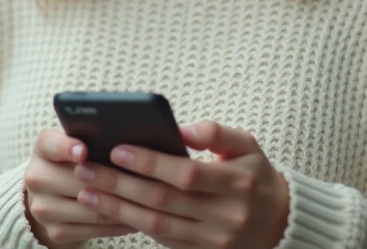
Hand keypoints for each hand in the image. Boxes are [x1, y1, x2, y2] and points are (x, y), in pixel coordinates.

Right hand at [24, 129, 138, 246]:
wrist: (51, 194)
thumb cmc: (73, 161)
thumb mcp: (75, 143)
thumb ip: (91, 138)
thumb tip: (125, 141)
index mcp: (42, 148)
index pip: (53, 144)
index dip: (68, 148)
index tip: (84, 151)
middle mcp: (36, 177)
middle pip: (77, 180)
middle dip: (112, 180)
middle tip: (142, 178)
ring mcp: (43, 208)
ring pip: (90, 208)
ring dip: (121, 205)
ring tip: (145, 200)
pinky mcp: (54, 231)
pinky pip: (93, 230)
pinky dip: (116, 224)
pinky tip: (134, 217)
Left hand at [72, 120, 289, 248]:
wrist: (280, 223)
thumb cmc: (255, 175)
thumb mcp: (247, 146)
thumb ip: (217, 132)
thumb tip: (182, 129)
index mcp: (238, 183)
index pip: (186, 174)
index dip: (150, 163)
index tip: (117, 148)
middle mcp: (226, 215)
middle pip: (163, 201)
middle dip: (120, 184)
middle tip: (86, 169)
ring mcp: (214, 240)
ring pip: (157, 225)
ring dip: (117, 208)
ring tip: (86, 191)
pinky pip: (162, 240)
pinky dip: (132, 224)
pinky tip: (109, 209)